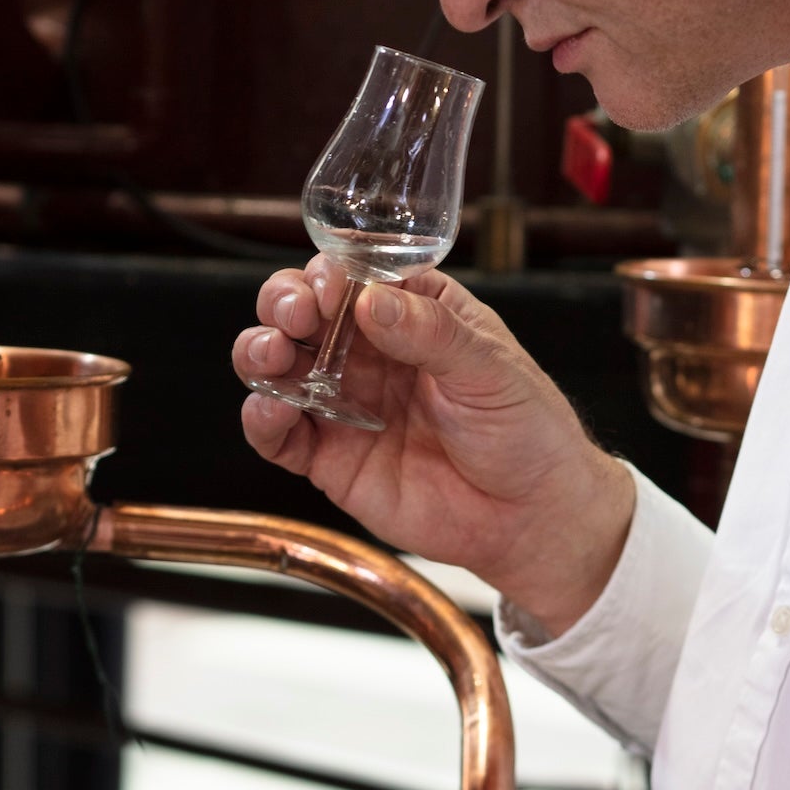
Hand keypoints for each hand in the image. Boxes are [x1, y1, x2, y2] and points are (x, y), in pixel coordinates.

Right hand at [233, 257, 634, 635]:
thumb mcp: (490, 368)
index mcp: (412, 313)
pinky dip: (262, 422)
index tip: (333, 288)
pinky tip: (268, 412)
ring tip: (270, 356)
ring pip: (279, 368)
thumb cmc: (525, 431)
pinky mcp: (331, 460)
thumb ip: (430, 333)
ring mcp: (346, 405)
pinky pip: (281, 437)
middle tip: (296, 317)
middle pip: (301, 312)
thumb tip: (372, 302)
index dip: (331, 274)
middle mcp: (369, 353)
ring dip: (260, 353)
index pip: (354, 275)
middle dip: (284, 304)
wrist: (529, 516)